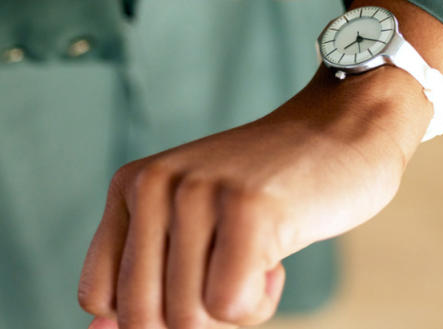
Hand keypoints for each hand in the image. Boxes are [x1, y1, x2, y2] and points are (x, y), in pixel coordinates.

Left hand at [77, 65, 431, 328]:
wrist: (344, 131)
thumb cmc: (268, 194)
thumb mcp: (193, 226)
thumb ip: (147, 275)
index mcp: (131, 185)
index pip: (98, 295)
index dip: (148, 314)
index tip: (196, 283)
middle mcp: (154, 183)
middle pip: (142, 317)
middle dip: (194, 319)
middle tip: (232, 275)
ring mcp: (200, 192)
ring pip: (188, 319)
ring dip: (234, 310)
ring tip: (258, 257)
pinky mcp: (249, 209)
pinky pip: (230, 307)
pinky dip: (260, 303)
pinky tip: (277, 255)